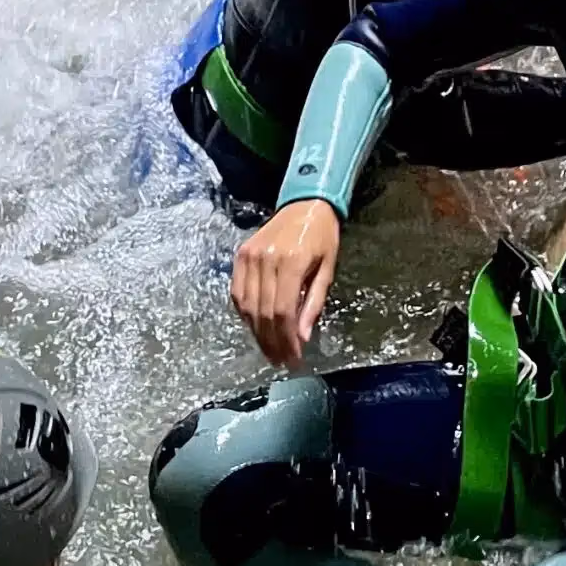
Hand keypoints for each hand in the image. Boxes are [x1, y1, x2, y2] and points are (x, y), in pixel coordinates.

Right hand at [230, 198, 340, 365]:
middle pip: (264, 313)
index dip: (287, 340)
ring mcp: (249, 256)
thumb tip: (301, 338)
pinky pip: (237, 292)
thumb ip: (313, 304)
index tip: (293, 360)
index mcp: (291, 262)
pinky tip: (255, 327)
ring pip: (248, 306)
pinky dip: (244, 314)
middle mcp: (266, 259)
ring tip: (269, 351)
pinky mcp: (241, 254)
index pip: (283, 312)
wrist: (305, 203)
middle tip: (281, 362)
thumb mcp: (327, 269)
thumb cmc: (322, 237)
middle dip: (273, 343)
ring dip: (258, 334)